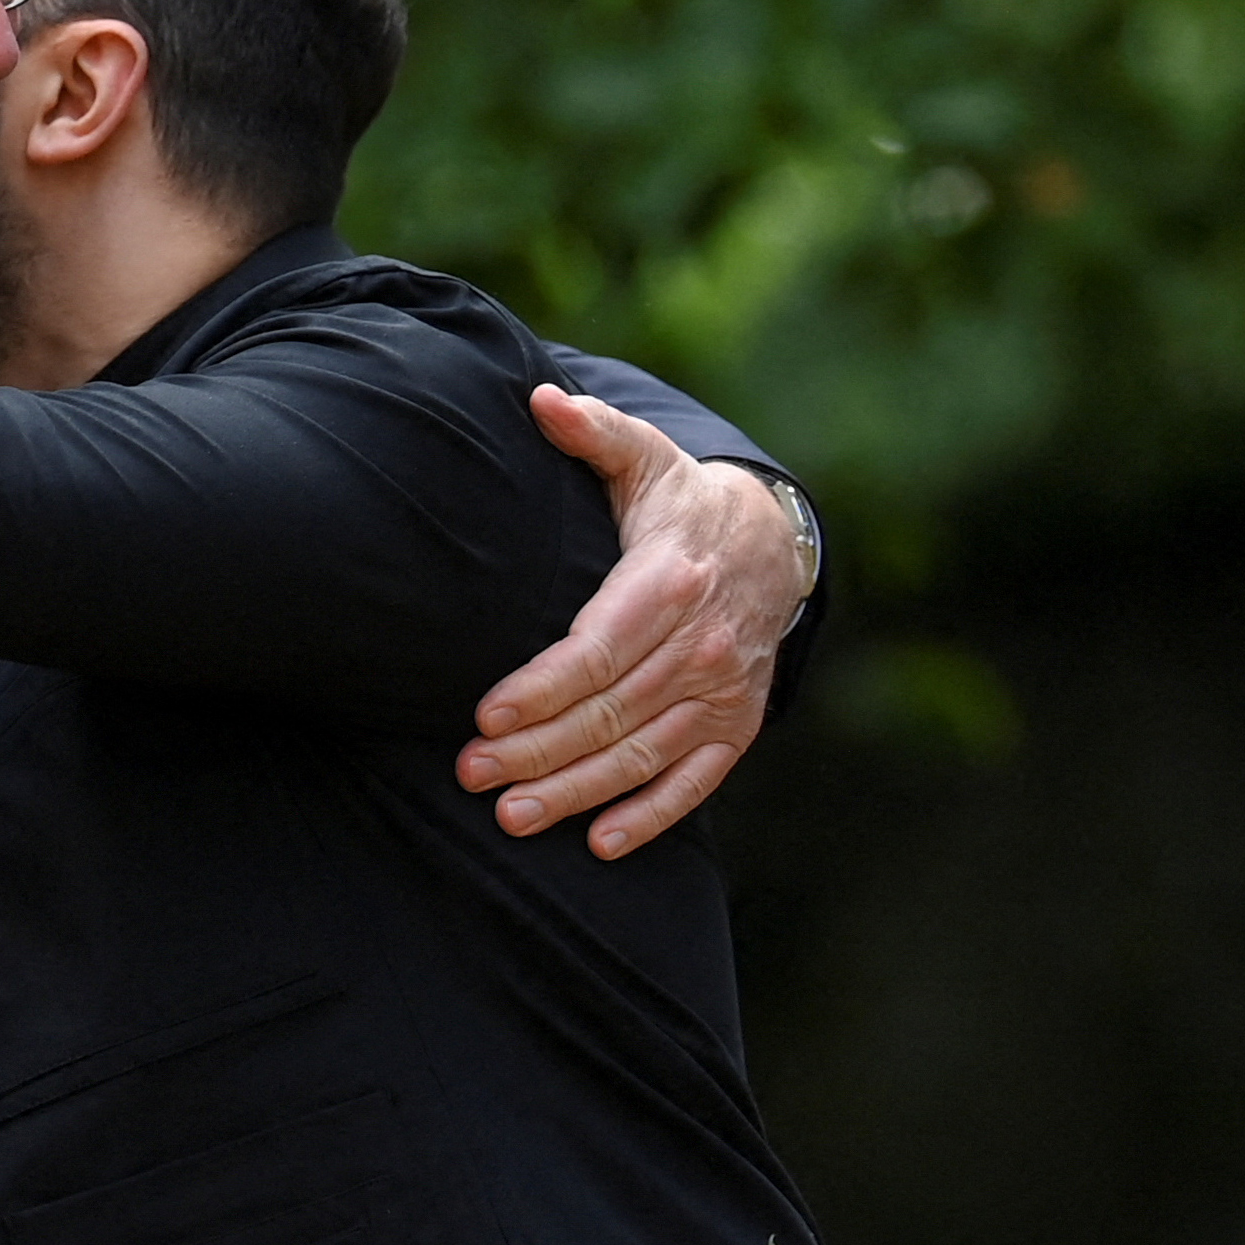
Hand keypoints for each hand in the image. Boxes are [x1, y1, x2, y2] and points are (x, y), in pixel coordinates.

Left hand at [454, 386, 804, 857]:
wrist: (773, 545)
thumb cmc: (681, 503)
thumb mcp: (644, 458)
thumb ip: (593, 432)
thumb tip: (541, 401)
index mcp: (668, 581)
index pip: (597, 649)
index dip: (542, 688)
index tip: (485, 715)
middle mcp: (701, 644)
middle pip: (609, 713)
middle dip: (537, 750)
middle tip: (471, 775)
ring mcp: (722, 691)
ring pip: (642, 755)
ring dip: (578, 793)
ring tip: (513, 816)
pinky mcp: (737, 725)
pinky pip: (696, 782)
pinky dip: (651, 816)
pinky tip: (601, 843)